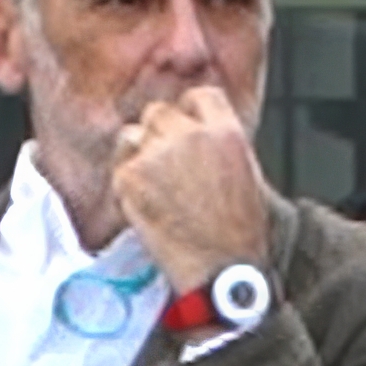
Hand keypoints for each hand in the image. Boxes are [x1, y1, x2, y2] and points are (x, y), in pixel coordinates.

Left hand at [108, 86, 269, 291]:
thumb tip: (198, 131)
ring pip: (132, 134)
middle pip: (159, 112)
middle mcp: (190, 135)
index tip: (187, 132)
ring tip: (154, 186)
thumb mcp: (246, 173)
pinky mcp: (129, 177)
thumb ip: (220, 143)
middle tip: (166, 166)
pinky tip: (145, 203)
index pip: (199, 96)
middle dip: (160, 134)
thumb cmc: (238, 232)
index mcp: (226, 132)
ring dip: (139, 153)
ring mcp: (156, 154)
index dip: (190, 113)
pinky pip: (118, 164)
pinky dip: (126, 181)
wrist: (221, 269)